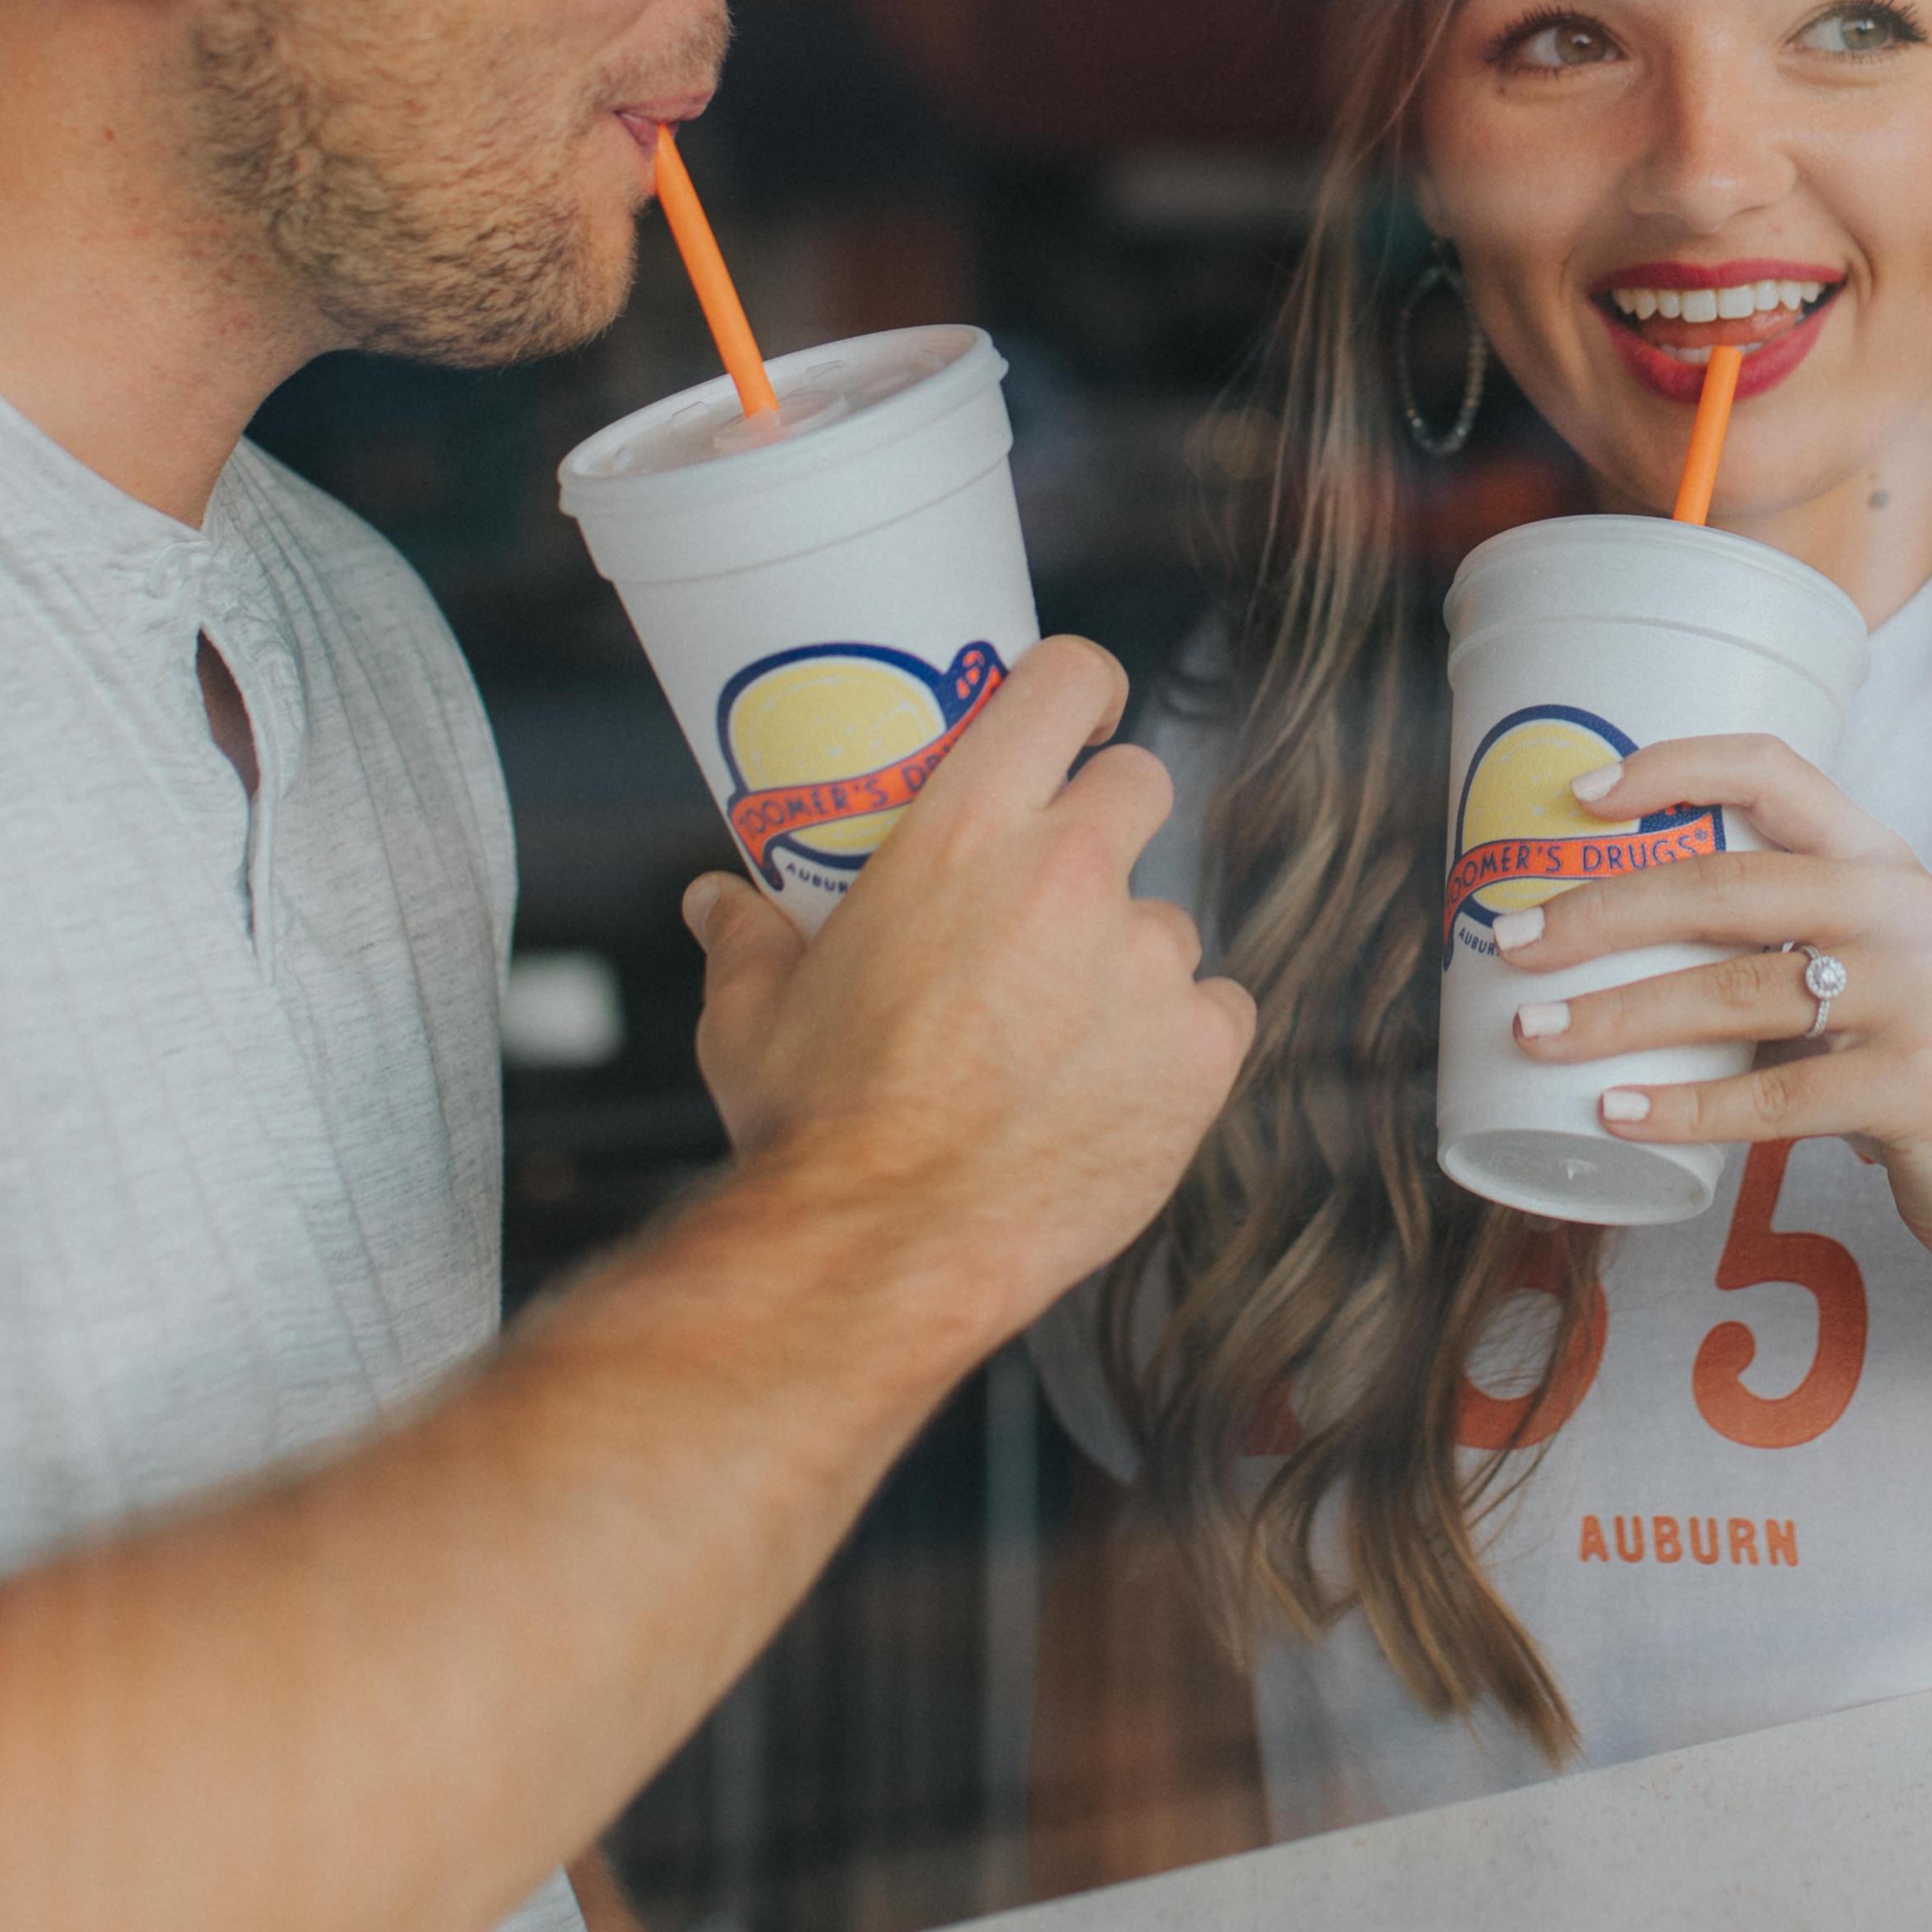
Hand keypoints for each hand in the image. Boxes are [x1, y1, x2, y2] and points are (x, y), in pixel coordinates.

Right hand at [677, 636, 1252, 1363]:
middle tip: (1058, 887)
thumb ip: (745, 937)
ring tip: (1057, 1031)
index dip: (1080, 688)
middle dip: (1107, 822)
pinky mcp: (1200, 1053)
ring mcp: (1147, 963)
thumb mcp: (753, 1013)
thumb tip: (715, 901)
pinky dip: (1175, 1041)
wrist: (885, 1249)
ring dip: (1127, 956)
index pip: (1068, 682)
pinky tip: (1110, 1084)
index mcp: (967, 828)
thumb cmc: (814, 1126)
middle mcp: (1073, 874)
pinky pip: (1216, 1012)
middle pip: (1141, 784)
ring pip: (1170, 919)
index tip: (1075, 718)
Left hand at [1496, 734, 1931, 1282]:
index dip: (1671, 767)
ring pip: (1735, 994)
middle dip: (1603, 913)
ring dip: (1618, 1016)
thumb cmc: (1914, 1046)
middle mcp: (1897, 908)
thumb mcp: (1864, 956)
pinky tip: (1617, 1112)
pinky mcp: (1917, 1087)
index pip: (1773, 768)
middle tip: (1515, 944)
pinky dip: (1685, 1108)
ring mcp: (1915, 995)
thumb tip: (1597, 929)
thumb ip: (1772, 933)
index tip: (1580, 798)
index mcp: (1875, 858)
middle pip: (1726, 886)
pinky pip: (1776, 1097)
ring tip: (1536, 1033)